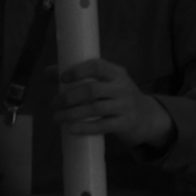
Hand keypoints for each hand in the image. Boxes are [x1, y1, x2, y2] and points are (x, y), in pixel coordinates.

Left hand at [57, 58, 172, 149]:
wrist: (148, 117)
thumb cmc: (119, 96)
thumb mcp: (106, 83)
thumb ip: (80, 76)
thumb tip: (47, 73)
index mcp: (116, 73)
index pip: (97, 66)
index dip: (78, 71)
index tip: (62, 79)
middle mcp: (122, 87)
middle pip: (92, 90)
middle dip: (70, 97)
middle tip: (55, 103)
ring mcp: (126, 106)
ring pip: (95, 109)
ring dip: (73, 113)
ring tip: (57, 117)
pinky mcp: (126, 124)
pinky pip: (103, 126)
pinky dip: (86, 128)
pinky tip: (73, 129)